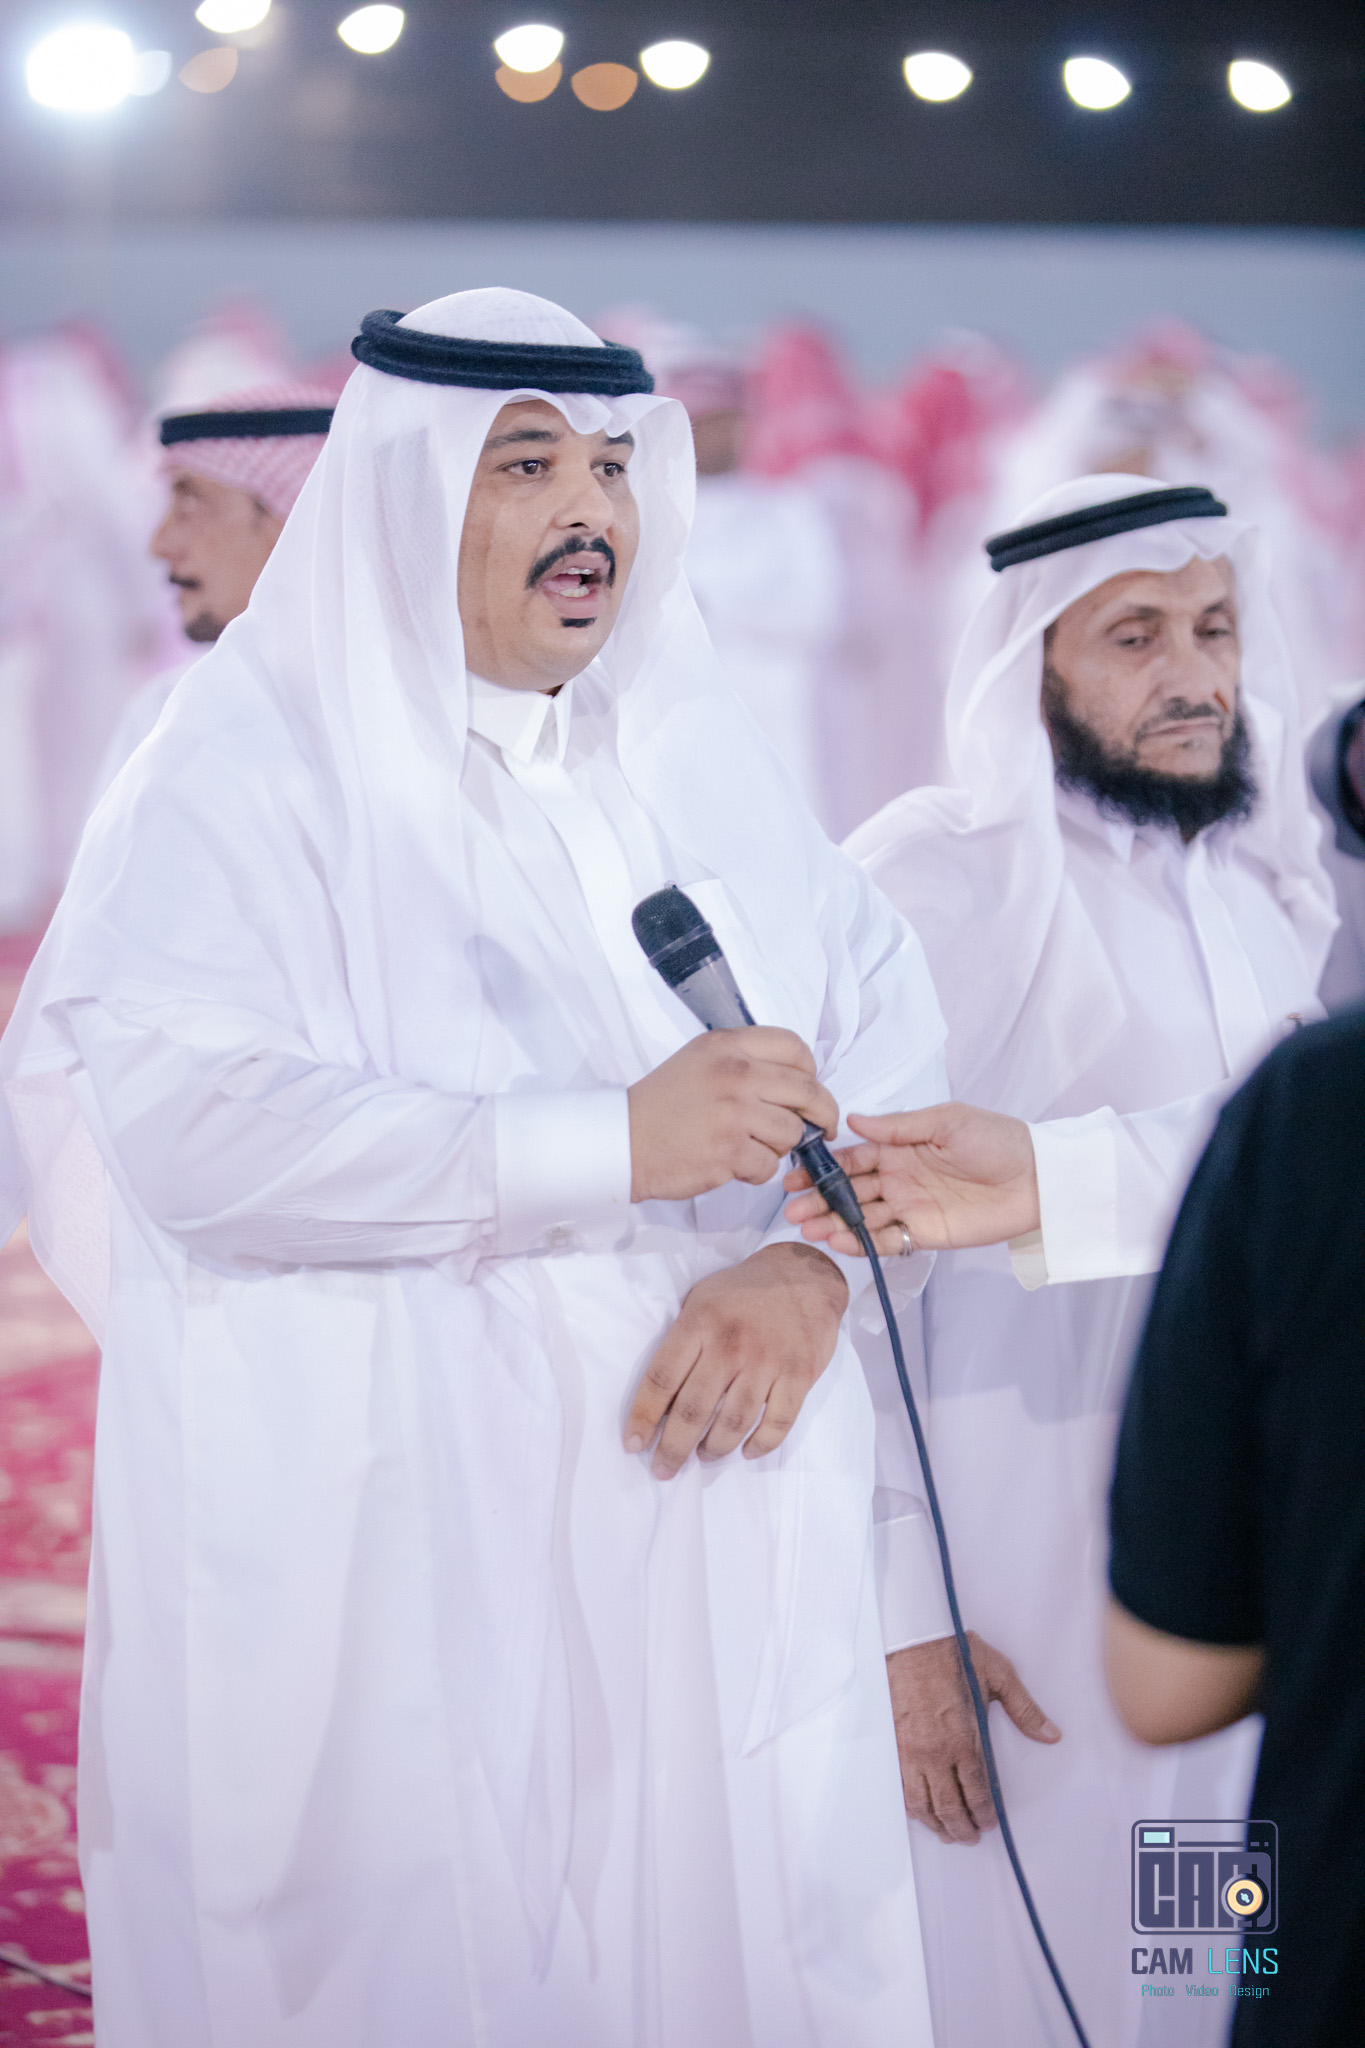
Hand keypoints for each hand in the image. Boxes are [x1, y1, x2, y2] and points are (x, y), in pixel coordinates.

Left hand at [623, 1242, 848, 1478]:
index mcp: (699, 1323)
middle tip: (663, 1469)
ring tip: (703, 1456)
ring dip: (714, 1449)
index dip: (644, 1417)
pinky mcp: (799, 1375)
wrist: (804, 1274)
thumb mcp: (701, 1299)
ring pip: (733, 1423)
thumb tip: (662, 1396)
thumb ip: (682, 1340)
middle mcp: (731, 1345)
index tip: (633, 1444)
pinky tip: (745, 1451)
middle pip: (694, 1411)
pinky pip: (777, 1423)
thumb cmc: (743, 1291)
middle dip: (673, 1448)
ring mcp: (767, 1361)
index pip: (662, 1379)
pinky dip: (759, 1445)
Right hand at [628, 1028, 837, 1203]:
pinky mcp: (730, 1150)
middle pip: (807, 1091)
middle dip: (822, 1113)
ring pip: (792, 1132)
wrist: (625, 1140)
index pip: (794, 1047)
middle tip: (821, 1127)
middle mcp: (735, 1073)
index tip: (809, 1089)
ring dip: (779, 1146)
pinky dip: (758, 1170)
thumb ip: (746, 1060)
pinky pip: (770, 1164)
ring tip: (750, 1146)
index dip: (810, 1071)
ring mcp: (734, 1112)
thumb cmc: (663, 1104)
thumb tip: (798, 1081)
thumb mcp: (700, 1059)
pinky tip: (734, 1163)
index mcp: (728, 1046)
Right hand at [783, 1101, 1038, 1257]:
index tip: (794, 1177)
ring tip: (806, 1230)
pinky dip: (862, 1243)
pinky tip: (839, 1242)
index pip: (852, 1158)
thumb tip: (852, 1121)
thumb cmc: (995, 1140)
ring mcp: (909, 1207)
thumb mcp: (946, 1121)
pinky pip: (886, 1240)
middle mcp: (898, 1178)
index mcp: (900, 1147)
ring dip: (833, 1223)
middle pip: (850, 1191)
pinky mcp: (924, 1234)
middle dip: (819, 1200)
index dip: (823, 1168)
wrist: (1037, 1178)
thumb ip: (898, 1126)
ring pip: (861, 1217)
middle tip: (791, 1211)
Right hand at [887, 1633, 1060, 1844]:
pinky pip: (901, 1786)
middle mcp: (936, 1752)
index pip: (976, 1792)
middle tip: (969, 1838)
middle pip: (948, 1806)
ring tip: (946, 1832)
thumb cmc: (955, 1654)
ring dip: (935, 1823)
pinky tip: (918, 1810)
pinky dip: (911, 1805)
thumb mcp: (999, 1676)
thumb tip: (1052, 1734)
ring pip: (921, 1802)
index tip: (989, 1823)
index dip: (983, 1814)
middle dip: (961, 1827)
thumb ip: (1025, 1710)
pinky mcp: (894, 1743)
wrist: (913, 1639)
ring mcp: (911, 1750)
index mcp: (964, 1739)